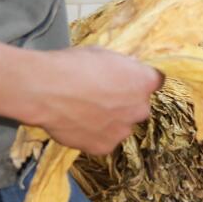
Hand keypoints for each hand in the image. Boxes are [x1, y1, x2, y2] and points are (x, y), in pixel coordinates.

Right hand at [25, 47, 161, 154]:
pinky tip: (78, 124)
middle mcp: (139, 108)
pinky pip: (104, 141)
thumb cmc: (73, 65)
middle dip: (126, 103)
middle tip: (102, 96)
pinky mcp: (104, 147)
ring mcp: (122, 131)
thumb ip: (120, 68)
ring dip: (111, 120)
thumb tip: (124, 72)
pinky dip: (95, 135)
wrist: (47, 90)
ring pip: (122, 126)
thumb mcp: (103, 54)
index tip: (126, 80)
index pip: (155, 82)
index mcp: (144, 81)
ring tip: (85, 111)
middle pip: (139, 106)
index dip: (138, 80)